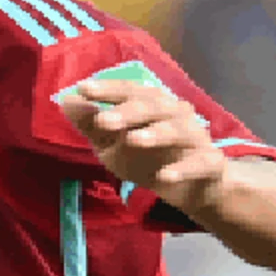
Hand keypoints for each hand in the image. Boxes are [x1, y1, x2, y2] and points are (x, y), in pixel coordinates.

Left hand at [58, 76, 226, 207]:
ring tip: (133, 141)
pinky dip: (183, 169)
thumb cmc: (147, 159)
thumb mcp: (112, 144)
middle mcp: (175, 114)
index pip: (130, 91)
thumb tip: (66, 101)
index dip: (109, 89)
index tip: (83, 89)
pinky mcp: (209, 163)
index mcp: (152, 105)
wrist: (191, 187)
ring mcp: (195, 138)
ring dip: (155, 133)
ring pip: (177, 129)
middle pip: (153, 106)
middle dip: (128, 112)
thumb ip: (93, 125)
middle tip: (104, 121)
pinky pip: (199, 163)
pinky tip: (165, 177)